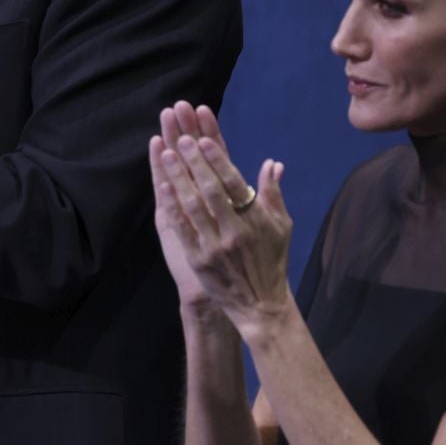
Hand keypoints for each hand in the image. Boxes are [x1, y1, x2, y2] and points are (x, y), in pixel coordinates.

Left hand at [150, 101, 294, 330]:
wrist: (261, 306)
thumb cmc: (272, 262)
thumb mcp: (281, 227)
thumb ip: (274, 194)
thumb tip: (272, 163)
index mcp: (255, 220)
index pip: (234, 184)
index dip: (217, 160)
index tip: (203, 139)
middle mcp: (235, 231)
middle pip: (210, 190)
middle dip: (194, 161)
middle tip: (180, 138)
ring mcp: (215, 246)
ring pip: (193, 205)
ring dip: (179, 177)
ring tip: (166, 154)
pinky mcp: (199, 260)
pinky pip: (183, 229)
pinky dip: (173, 206)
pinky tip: (164, 186)